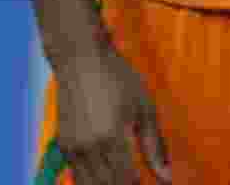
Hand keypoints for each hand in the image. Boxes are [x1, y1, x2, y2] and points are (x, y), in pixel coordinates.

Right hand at [54, 41, 171, 184]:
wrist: (80, 57)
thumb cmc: (117, 77)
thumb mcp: (143, 106)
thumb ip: (154, 144)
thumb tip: (167, 177)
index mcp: (112, 138)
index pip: (127, 182)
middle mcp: (88, 149)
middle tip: (138, 183)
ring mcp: (72, 149)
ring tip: (124, 180)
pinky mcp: (63, 146)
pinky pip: (77, 176)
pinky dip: (92, 182)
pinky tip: (106, 177)